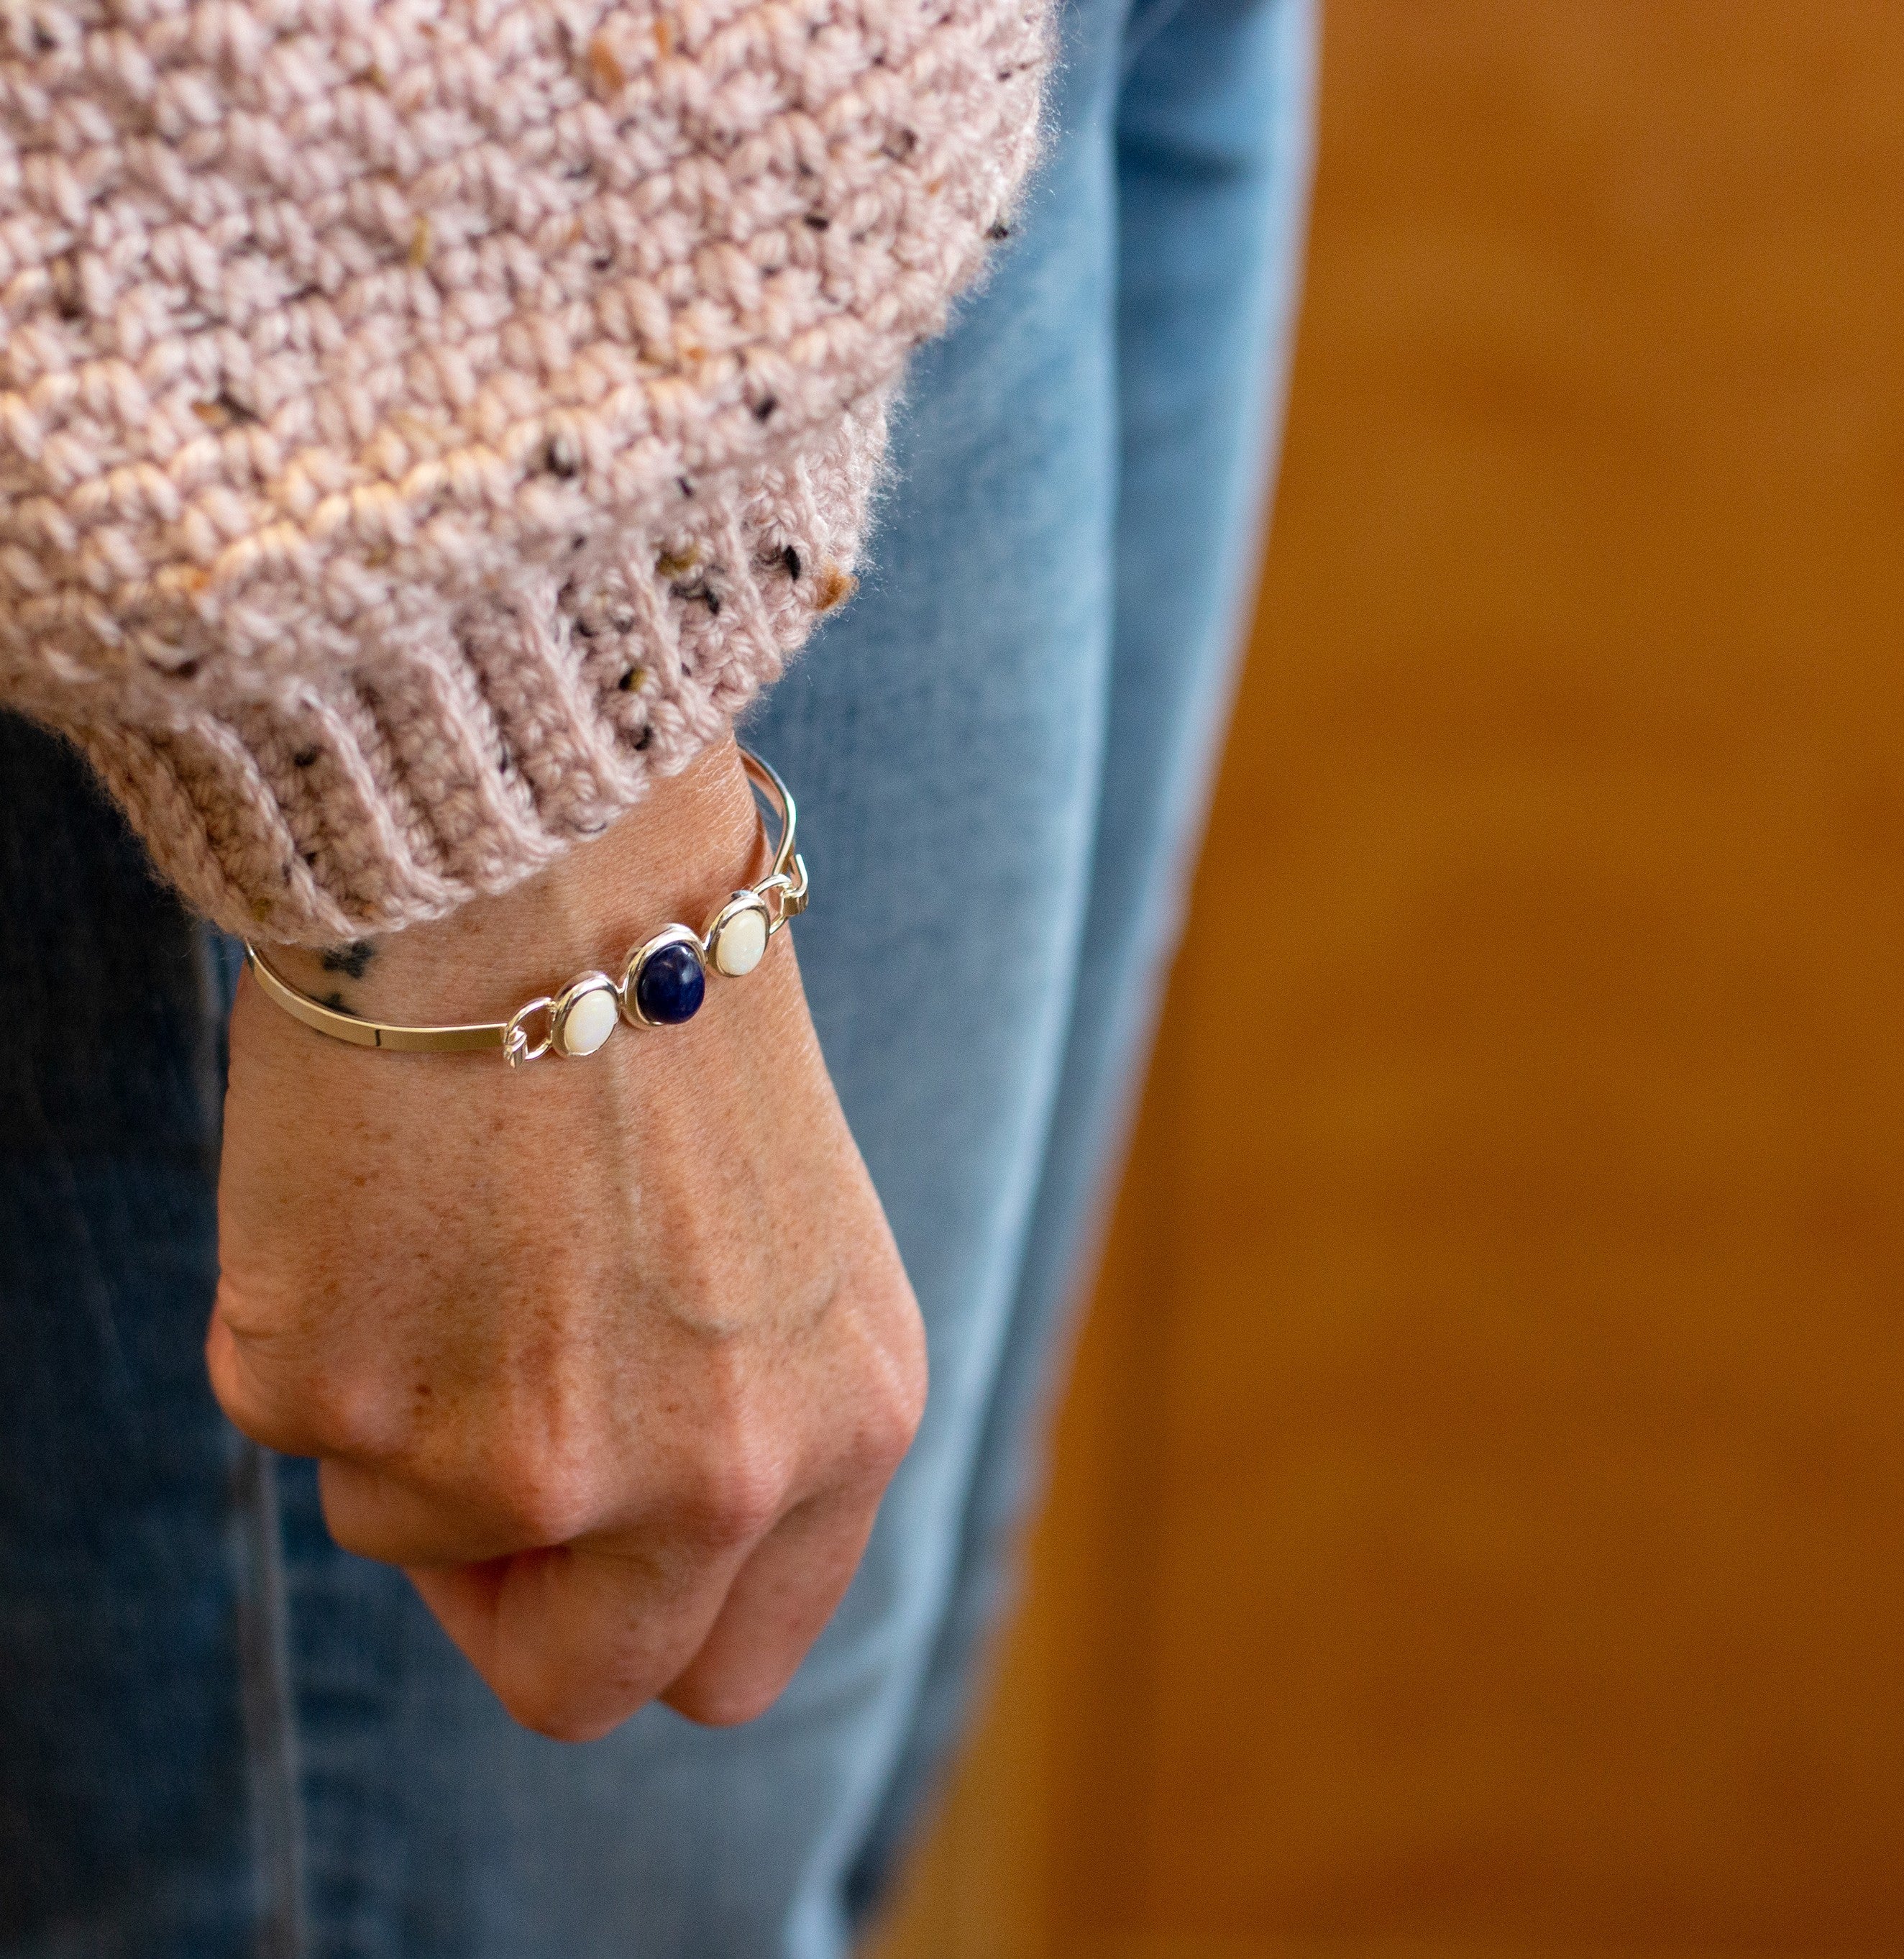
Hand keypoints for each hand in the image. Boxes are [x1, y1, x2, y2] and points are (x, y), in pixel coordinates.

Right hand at [206, 739, 924, 1741]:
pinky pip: (295, 1423)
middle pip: (573, 1687)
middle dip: (507, 1594)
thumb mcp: (790, 1243)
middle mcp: (713, 1471)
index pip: (723, 1669)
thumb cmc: (674, 1014)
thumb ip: (740, 1416)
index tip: (581, 1540)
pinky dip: (314, 1322)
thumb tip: (611, 1539)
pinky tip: (380, 1180)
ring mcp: (523, 1454)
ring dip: (407, 1407)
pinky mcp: (343, 1395)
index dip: (634, 1616)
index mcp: (849, 1425)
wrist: (550, 852)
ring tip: (454, 1216)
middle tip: (471, 1437)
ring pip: (402, 1528)